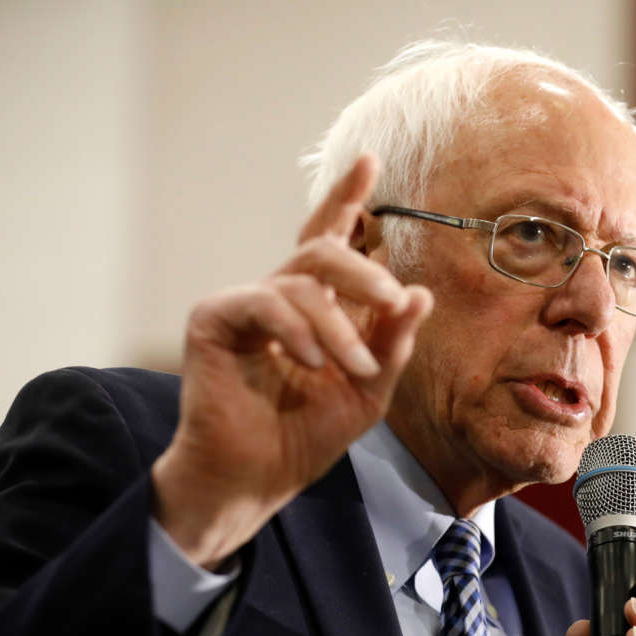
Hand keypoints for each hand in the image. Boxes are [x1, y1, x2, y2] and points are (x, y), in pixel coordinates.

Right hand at [152, 154, 431, 568]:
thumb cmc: (307, 435)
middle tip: (392, 301)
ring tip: (353, 369)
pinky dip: (295, 330)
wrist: (257, 476)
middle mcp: (279, 296)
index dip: (347, 198)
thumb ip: (392, 342)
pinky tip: (307, 362)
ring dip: (337, 326)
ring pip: (301, 282)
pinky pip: (263, 302)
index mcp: (315, 306)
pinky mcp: (213, 319)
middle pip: (323, 250)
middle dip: (365, 271)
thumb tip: (422, 292)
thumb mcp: (367, 388)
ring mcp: (244, 305)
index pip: (332, 240)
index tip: (370, 158)